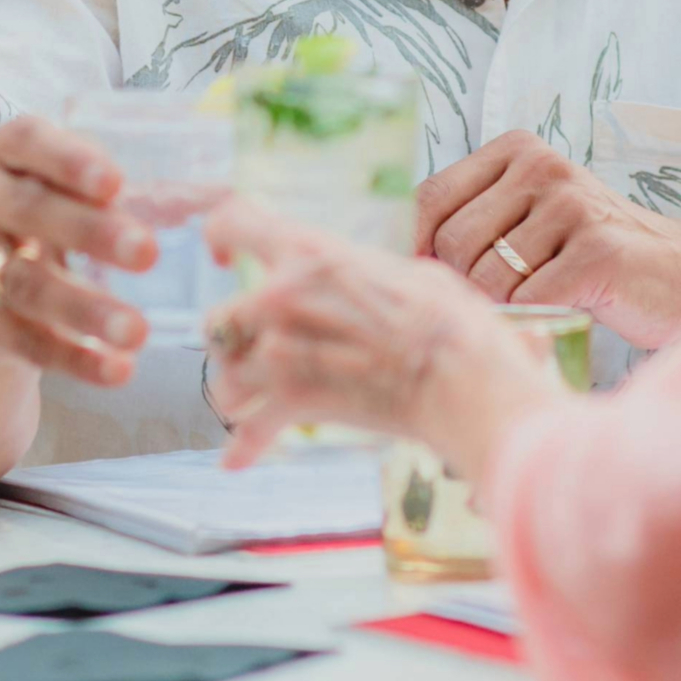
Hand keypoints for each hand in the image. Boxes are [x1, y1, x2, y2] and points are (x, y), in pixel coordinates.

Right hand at [0, 115, 156, 385]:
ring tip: (138, 331)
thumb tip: (231, 198)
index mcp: (12, 153)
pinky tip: (117, 369)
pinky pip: (21, 339)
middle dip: (90, 232)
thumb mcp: (88, 190)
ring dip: (85, 309)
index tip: (116, 182)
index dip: (68, 158)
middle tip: (149, 253)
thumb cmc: (65, 213)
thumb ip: (141, 185)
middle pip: (29, 210)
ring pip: (25, 283)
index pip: (26, 139)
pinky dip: (73, 357)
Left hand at [202, 199, 564, 474]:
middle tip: (264, 350)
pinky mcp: (293, 401)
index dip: (224, 237)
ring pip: (224, 378)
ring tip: (259, 399)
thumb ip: (358, 273)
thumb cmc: (449, 318)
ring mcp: (282, 350)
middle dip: (236, 339)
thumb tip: (356, 277)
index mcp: (312, 253)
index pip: (234, 222)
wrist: (461, 376)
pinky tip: (239, 458)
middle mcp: (282, 295)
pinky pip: (248, 427)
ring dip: (238, 391)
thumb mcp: (405, 271)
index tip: (227, 257)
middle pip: (218, 319)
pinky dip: (245, 443)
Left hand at [416, 131, 680, 349]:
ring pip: (484, 277)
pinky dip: (537, 319)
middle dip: (465, 285)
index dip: (416, 249)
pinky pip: (527, 300)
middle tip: (506, 298)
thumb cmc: (593, 256)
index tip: (432, 282)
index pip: (429, 198)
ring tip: (543, 298)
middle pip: (449, 242)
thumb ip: (473, 223)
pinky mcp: (597, 249)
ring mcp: (571, 204)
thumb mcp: (531, 219)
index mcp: (518, 151)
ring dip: (504, 306)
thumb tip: (393, 264)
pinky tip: (568, 307)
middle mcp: (542, 166)